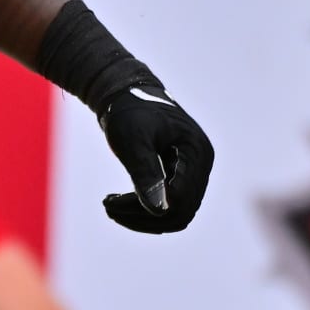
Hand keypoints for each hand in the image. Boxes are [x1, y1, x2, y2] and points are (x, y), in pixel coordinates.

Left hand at [97, 84, 213, 233]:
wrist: (126, 92)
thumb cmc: (128, 110)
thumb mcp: (132, 139)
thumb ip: (145, 172)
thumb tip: (158, 210)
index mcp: (196, 152)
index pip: (182, 198)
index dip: (149, 209)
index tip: (112, 202)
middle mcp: (201, 164)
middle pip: (180, 211)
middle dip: (143, 216)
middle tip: (108, 207)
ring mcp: (193, 172)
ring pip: (175, 214)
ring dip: (142, 218)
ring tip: (109, 207)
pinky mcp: (180, 176)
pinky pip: (168, 206)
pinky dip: (144, 211)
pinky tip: (119, 203)